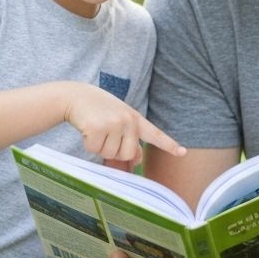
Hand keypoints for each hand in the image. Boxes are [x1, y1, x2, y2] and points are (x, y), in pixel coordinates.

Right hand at [64, 85, 184, 165]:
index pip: (154, 134)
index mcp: (135, 118)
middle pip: (127, 154)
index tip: (182, 153)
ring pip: (110, 154)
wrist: (76, 95)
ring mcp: (113, 123)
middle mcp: (127, 120)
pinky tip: (87, 129)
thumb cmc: (98, 111)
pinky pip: (95, 150)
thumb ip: (129, 139)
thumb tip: (136, 161)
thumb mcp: (118, 121)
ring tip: (96, 129)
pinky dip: (88, 144)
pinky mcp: (97, 127)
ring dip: (100, 147)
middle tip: (105, 135)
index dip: (168, 145)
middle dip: (114, 151)